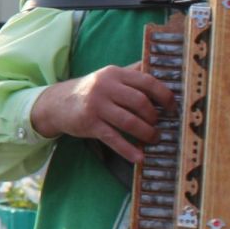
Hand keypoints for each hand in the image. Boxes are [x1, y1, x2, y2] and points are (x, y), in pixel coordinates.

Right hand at [30, 64, 176, 163]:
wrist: (57, 103)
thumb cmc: (90, 91)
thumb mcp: (108, 77)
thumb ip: (132, 73)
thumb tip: (160, 70)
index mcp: (114, 73)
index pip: (147, 82)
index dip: (164, 96)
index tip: (172, 108)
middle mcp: (105, 86)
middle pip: (140, 102)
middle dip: (154, 117)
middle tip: (158, 126)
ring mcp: (96, 105)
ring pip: (129, 122)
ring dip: (146, 134)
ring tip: (153, 139)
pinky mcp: (89, 123)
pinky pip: (113, 138)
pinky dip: (128, 150)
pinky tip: (139, 158)